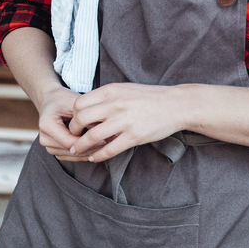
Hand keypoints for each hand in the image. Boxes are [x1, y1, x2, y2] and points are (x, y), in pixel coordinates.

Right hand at [35, 87, 100, 161]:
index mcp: (47, 125)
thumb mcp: (74, 102)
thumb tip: (101, 130)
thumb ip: (85, 116)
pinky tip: (96, 146)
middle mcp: (44, 138)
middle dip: (91, 147)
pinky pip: (72, 156)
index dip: (88, 142)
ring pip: (73, 156)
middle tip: (109, 142)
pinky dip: (84, 153)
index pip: (70, 142)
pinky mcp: (54, 150)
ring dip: (89, 151)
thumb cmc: (63, 99)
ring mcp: (48, 146)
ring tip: (104, 144)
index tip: (104, 138)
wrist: (51, 100)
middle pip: (72, 151)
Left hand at [67, 83, 183, 162]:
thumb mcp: (124, 89)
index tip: (76, 122)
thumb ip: (106, 97)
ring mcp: (124, 121)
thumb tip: (88, 107)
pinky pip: (110, 149)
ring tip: (77, 150)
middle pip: (81, 118)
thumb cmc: (149, 97)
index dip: (74, 114)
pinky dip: (98, 155)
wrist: (175, 104)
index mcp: (111, 91)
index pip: (80, 102)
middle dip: (73, 130)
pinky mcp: (134, 136)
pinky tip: (94, 158)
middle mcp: (115, 104)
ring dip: (81, 145)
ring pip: (92, 136)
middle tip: (73, 136)